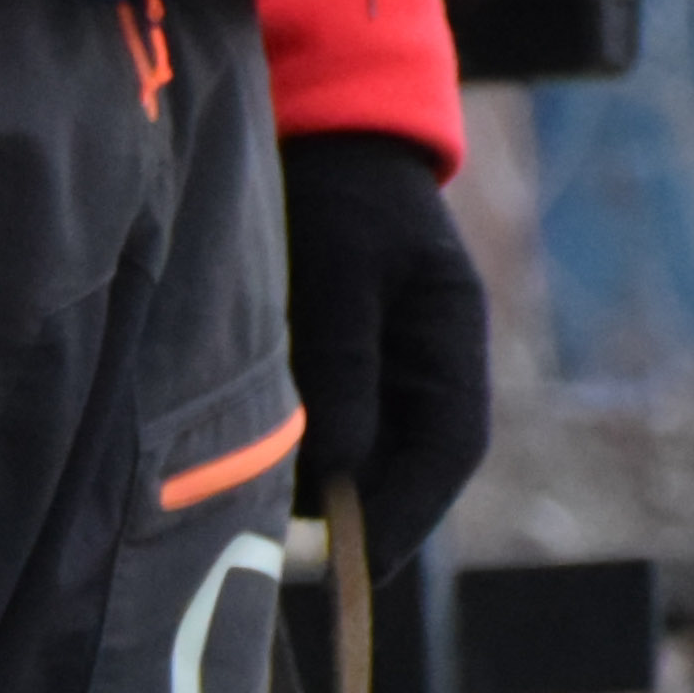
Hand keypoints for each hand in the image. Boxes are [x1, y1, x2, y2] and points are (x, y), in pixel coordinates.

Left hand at [280, 132, 492, 582]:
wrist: (320, 126)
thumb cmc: (339, 188)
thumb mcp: (340, 269)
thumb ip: (343, 363)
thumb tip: (338, 470)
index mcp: (451, 338)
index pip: (448, 449)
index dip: (408, 516)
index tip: (359, 566)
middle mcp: (425, 363)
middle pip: (402, 466)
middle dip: (353, 514)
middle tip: (287, 553)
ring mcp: (384, 365)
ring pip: (359, 453)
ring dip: (316, 485)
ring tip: (255, 510)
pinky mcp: (338, 363)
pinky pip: (323, 426)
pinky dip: (293, 450)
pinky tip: (242, 459)